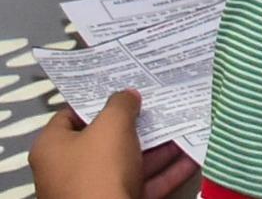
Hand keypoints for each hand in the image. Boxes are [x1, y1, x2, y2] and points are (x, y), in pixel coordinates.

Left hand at [30, 91, 198, 198]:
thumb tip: (127, 95)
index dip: (98, 100)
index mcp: (54, 148)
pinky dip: (167, 171)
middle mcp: (69, 169)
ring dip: (160, 147)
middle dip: (137, 124)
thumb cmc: (98, 170)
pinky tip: (192, 157)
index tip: (126, 89)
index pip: (71, 115)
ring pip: (130, 162)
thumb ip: (121, 105)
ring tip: (186, 125)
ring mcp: (94, 189)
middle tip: (160, 105)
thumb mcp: (111, 126)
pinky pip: (144, 183)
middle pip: (106, 139)